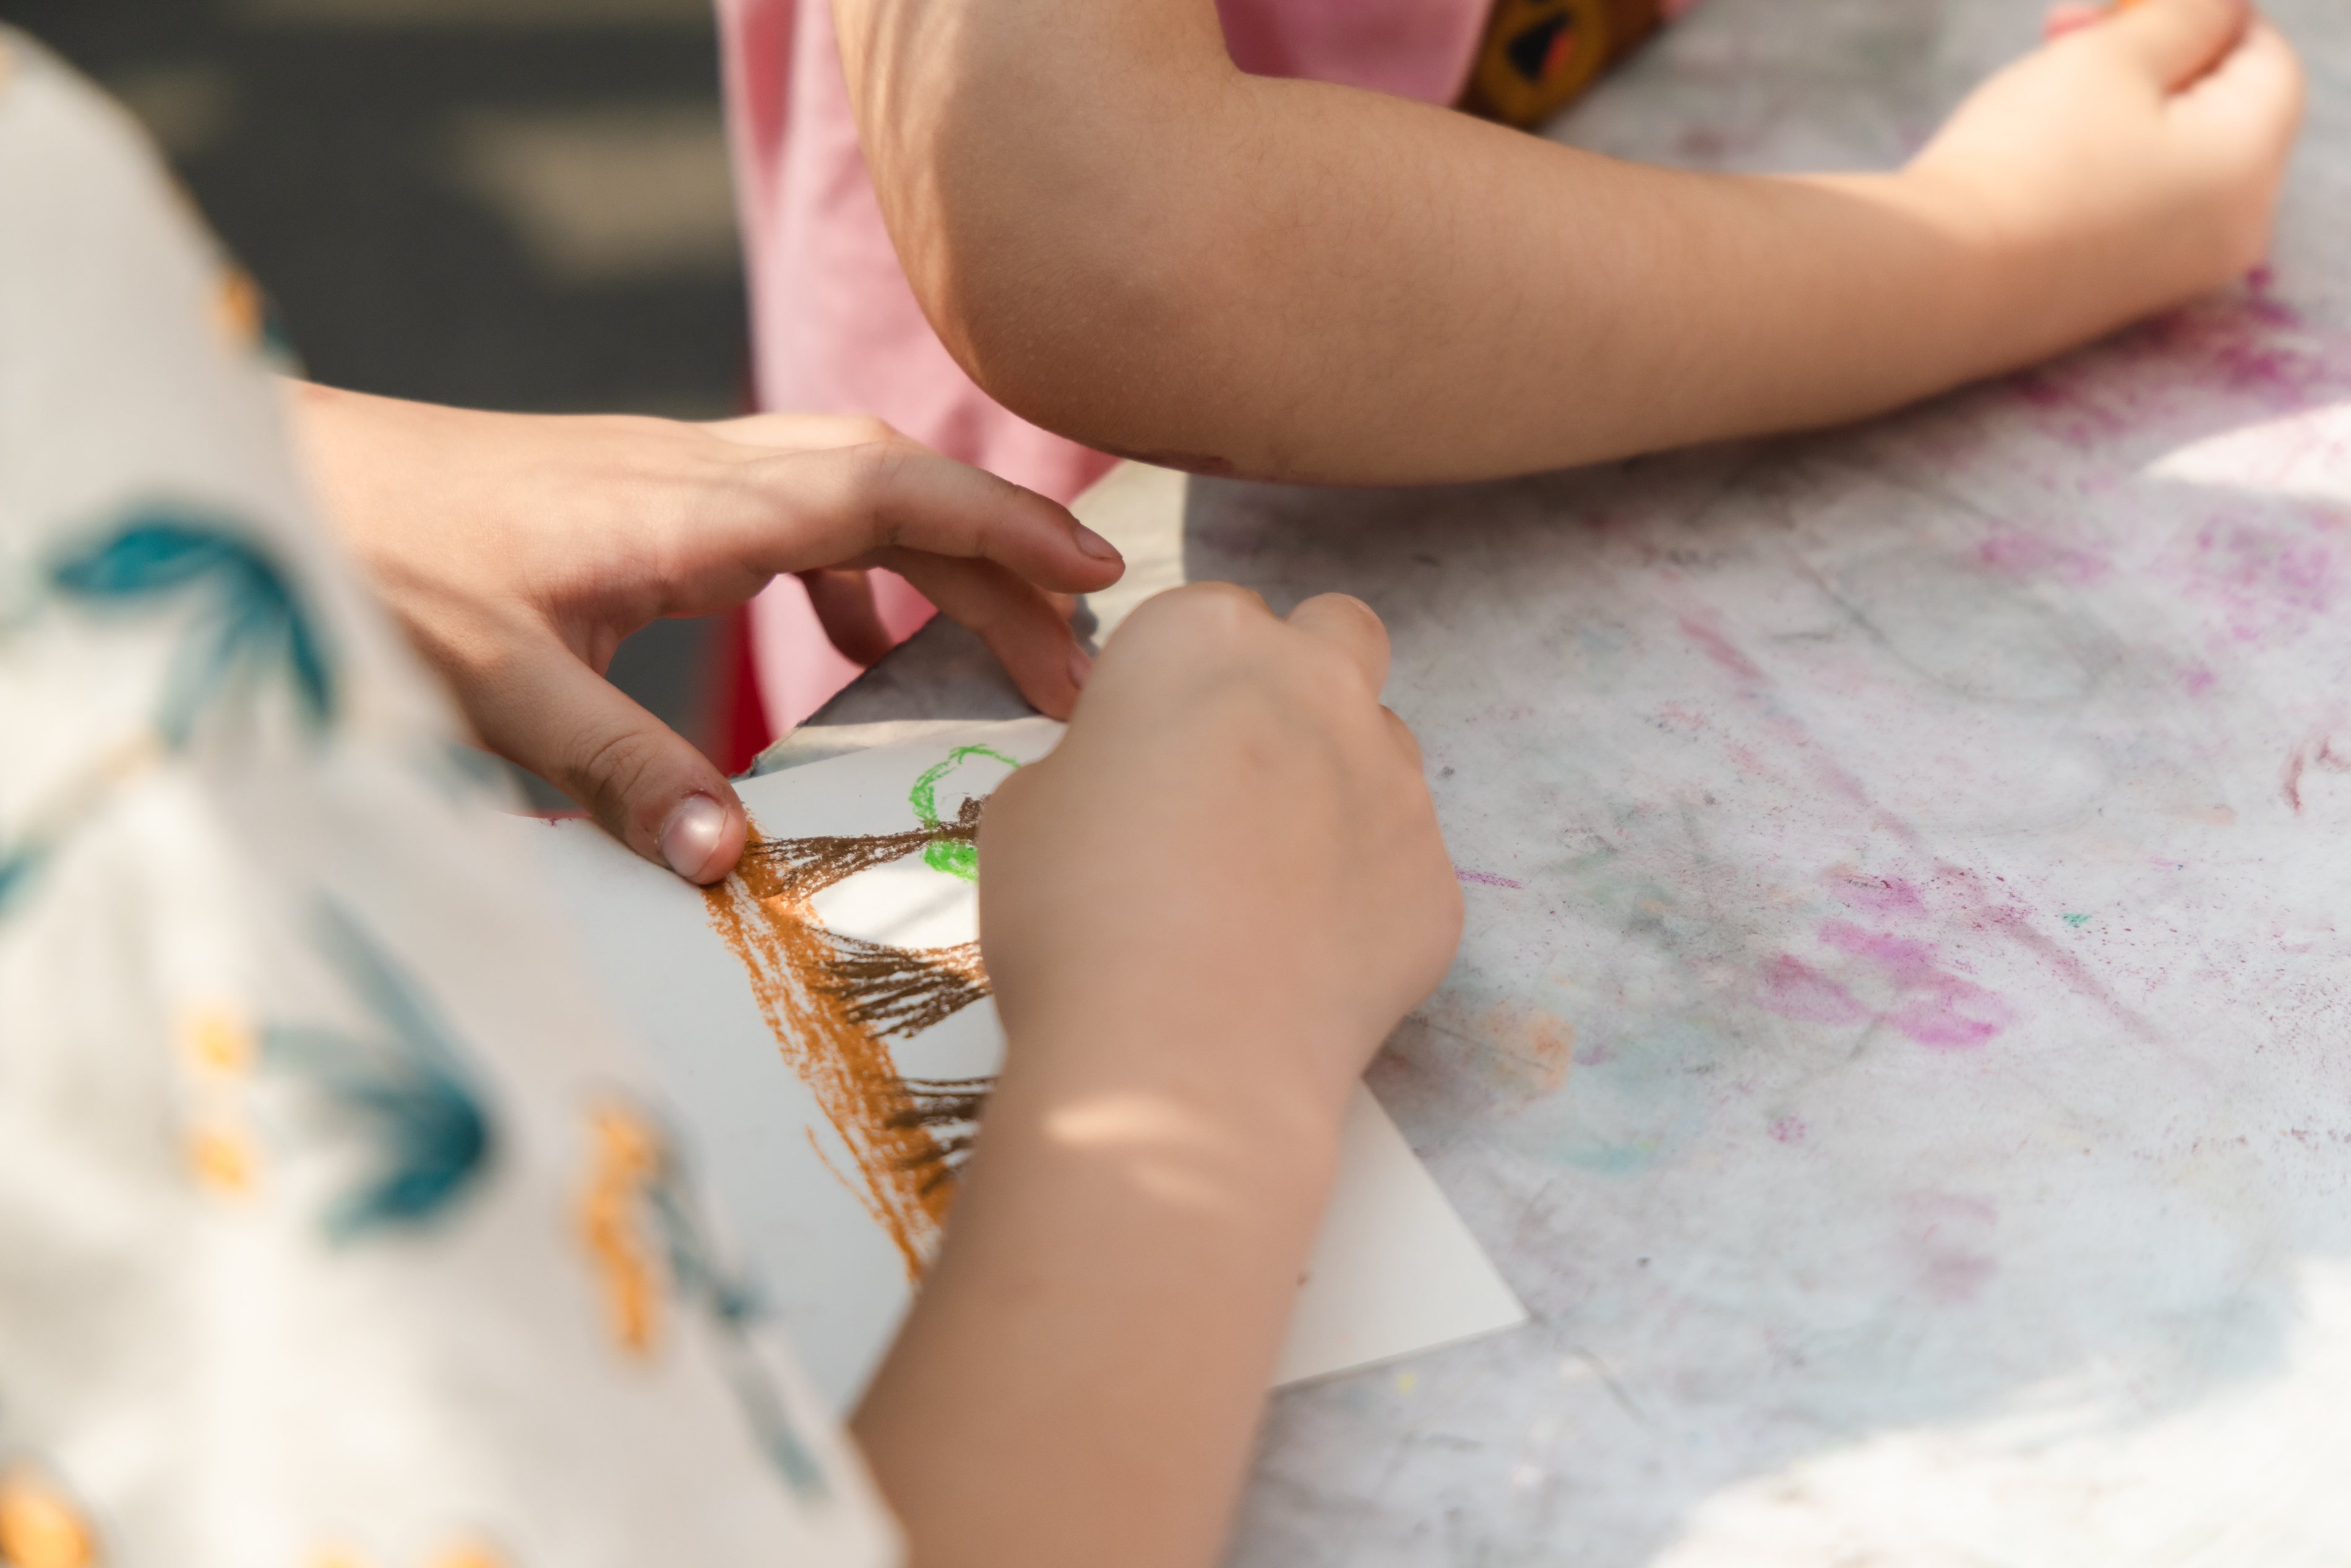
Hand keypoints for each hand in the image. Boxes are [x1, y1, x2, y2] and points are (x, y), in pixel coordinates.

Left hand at [288, 383, 1123, 881]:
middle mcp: (693, 473)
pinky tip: (850, 648)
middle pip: (892, 482)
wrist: (268, 478)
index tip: (1096, 578)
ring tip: (992, 653)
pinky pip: (787, 513)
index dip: (1000, 528)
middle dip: (1001, 554)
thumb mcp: (488, 691)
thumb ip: (613, 773)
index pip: (884, 493)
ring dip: (936, 557)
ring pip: (846, 487)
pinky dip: (850, 571)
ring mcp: (667, 476)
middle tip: (1077, 654)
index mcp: (685, 513)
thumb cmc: (368, 567)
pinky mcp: (639, 498)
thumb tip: (736, 868)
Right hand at [978, 584, 1461, 1109]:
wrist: (1177, 1059)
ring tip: (1266, 882)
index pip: (1210, 617)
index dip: (1179, 683)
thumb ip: (1099, 760)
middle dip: (1301, 677)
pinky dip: (1361, 892)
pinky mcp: (1436, 879)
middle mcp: (1318, 685)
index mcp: (1204, 640)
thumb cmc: (1075, 918)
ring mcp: (1394, 780)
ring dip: (1337, 782)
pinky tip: (1300, 957)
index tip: (1151, 747)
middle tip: (1240, 769)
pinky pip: (1402, 861)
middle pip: (1336, 634)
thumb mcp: (1027, 808)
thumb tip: (1134, 779)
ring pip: (1382, 745)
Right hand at [1905, 0, 2301, 336]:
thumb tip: (2214, 9)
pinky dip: (2106, 171)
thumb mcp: (2112, 55)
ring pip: (2178, 160)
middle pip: (2223, 110)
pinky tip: (2038, 163)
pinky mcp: (2122, 300)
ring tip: (2043, 100)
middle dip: (2153, 60)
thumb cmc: (2026, 162)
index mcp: (2250, 163)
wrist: (1935, 284)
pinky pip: (2140, 211)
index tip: (2115, 7)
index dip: (2196, 13)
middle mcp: (2234, 228)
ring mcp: (2179, 274)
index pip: (2263, 55)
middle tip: (2063, 35)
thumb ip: (2186, 13)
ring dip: (2124, 112)